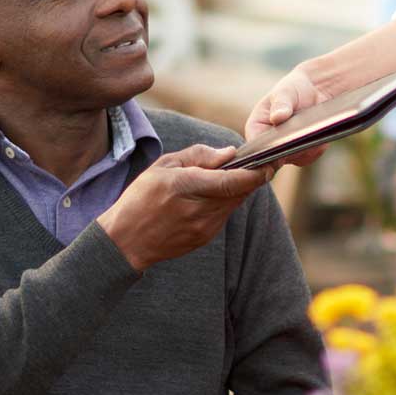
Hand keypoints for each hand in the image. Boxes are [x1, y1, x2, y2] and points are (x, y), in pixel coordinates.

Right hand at [96, 145, 273, 270]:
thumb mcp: (163, 166)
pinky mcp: (205, 238)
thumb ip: (198, 156)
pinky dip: (225, 202)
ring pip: (235, 203)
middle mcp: (200, 210)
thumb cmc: (140, 198)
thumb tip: (229, 153)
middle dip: (251, 177)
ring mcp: (205, 227)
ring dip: (237, 189)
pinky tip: (211, 195)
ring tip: (227, 177)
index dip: (257, 172)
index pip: (235, 181)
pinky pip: (224, 215)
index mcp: (187, 187)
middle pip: (241, 191)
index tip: (270, 162)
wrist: (125, 241)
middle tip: (258, 162)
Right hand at [243, 65, 332, 167]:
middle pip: (274, 158)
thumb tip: (277, 117)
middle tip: (301, 134)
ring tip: (311, 129)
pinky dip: (315, 148)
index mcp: (256, 127)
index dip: (264, 151)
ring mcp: (284, 151)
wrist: (316, 91)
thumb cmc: (294, 88)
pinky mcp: (301, 154)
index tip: (279, 144)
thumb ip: (280, 104)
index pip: (255, 147)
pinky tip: (319, 134)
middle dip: (288, 149)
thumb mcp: (285, 92)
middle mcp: (267, 143)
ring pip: (294, 158)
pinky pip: (308, 157)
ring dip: (304, 147)